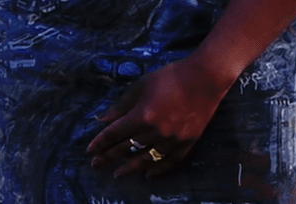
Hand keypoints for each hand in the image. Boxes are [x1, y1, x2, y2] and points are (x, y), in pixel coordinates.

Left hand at [85, 58, 230, 178]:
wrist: (205, 78)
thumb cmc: (169, 77)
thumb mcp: (140, 87)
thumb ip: (120, 105)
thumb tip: (102, 120)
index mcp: (142, 115)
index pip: (115, 134)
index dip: (100, 143)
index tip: (90, 150)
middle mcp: (156, 131)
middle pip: (127, 148)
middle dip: (109, 157)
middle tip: (96, 164)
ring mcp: (172, 139)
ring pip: (146, 159)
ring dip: (130, 168)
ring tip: (117, 174)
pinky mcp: (187, 142)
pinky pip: (170, 162)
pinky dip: (158, 169)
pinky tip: (148, 174)